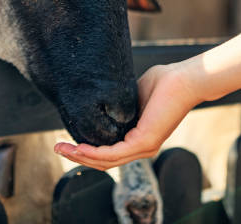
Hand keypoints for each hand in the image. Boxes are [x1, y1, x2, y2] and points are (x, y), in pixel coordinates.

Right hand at [54, 63, 201, 169]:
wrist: (183, 79)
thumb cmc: (163, 83)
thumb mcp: (132, 95)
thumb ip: (118, 104)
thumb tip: (100, 100)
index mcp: (138, 138)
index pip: (108, 152)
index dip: (86, 150)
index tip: (66, 143)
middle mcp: (141, 148)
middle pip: (103, 161)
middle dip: (77, 157)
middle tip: (57, 149)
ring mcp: (144, 148)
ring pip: (106, 160)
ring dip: (80, 156)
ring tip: (61, 149)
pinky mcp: (145, 142)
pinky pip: (114, 153)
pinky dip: (94, 152)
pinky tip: (79, 147)